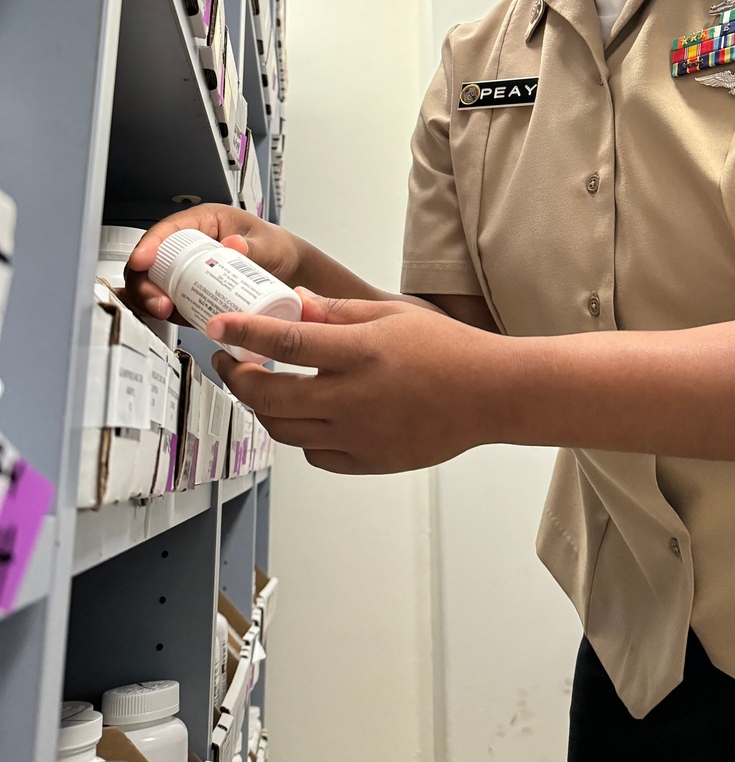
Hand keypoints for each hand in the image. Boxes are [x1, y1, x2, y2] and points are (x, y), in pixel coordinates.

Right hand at [125, 204, 302, 323]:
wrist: (291, 274)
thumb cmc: (278, 249)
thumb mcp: (269, 245)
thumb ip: (254, 246)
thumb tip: (231, 245)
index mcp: (205, 222)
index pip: (169, 230)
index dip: (151, 244)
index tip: (143, 261)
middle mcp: (190, 246)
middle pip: (152, 261)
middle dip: (146, 281)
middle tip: (159, 301)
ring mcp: (188, 271)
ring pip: (154, 284)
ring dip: (151, 299)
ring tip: (166, 312)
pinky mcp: (191, 293)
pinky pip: (170, 302)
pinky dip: (165, 312)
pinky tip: (170, 318)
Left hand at [208, 289, 511, 472]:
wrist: (489, 394)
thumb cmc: (448, 350)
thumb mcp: (392, 314)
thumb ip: (339, 311)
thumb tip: (295, 301)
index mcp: (360, 353)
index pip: (284, 342)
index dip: (243, 334)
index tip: (218, 327)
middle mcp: (352, 397)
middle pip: (270, 395)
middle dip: (236, 377)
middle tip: (228, 361)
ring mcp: (357, 435)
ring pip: (284, 429)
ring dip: (263, 408)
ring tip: (261, 387)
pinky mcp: (367, 460)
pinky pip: (315, 454)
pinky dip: (300, 436)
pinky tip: (305, 416)